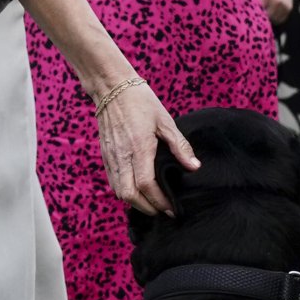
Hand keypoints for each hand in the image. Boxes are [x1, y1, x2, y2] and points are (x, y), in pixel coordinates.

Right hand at [96, 79, 199, 215]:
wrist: (111, 87)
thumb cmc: (141, 101)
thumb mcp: (165, 120)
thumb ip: (179, 146)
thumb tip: (194, 167)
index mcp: (139, 147)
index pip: (147, 185)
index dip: (159, 201)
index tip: (172, 208)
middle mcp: (122, 156)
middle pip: (129, 195)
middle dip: (147, 208)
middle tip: (163, 211)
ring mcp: (111, 157)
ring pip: (119, 192)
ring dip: (135, 203)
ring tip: (152, 204)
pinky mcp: (105, 155)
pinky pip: (113, 182)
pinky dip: (125, 192)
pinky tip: (138, 192)